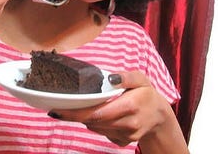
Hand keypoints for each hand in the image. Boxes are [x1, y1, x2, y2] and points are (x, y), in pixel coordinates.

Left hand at [48, 71, 170, 146]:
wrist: (159, 117)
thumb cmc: (147, 94)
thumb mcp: (141, 78)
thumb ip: (126, 77)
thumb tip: (110, 78)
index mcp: (130, 106)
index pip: (97, 112)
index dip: (75, 113)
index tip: (57, 110)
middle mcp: (128, 124)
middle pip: (93, 122)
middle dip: (74, 115)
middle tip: (58, 108)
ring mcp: (125, 135)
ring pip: (96, 128)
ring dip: (85, 118)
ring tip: (78, 107)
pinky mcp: (123, 141)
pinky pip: (102, 133)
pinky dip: (96, 123)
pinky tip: (98, 114)